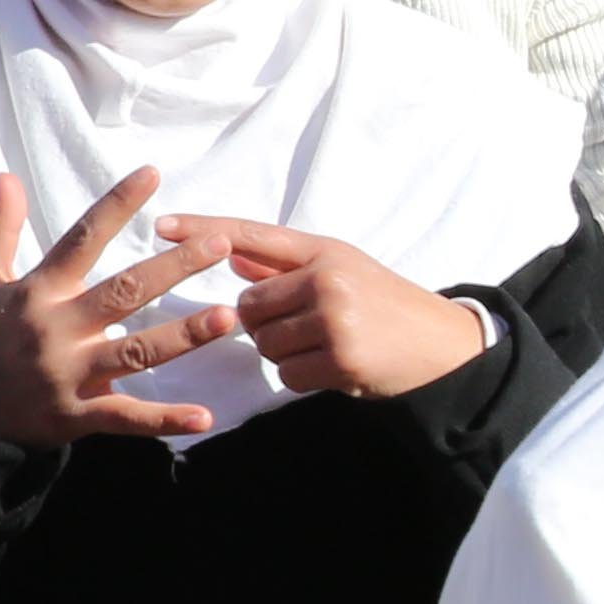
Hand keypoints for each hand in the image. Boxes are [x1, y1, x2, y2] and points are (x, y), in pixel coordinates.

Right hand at [0, 170, 233, 447]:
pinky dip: (165, 420)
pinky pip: (126, 418)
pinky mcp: (76, 415)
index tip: (153, 173)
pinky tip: (204, 417)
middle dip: (174, 266)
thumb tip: (7, 174)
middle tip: (221, 242)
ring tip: (227, 315)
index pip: (83, 238)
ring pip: (135, 352)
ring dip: (183, 335)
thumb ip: (2, 227)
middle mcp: (57, 328)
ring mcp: (69, 373)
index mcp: (39, 291)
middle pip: (124, 291)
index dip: (116, 204)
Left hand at [155, 215, 494, 403]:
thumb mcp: (342, 271)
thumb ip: (285, 264)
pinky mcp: (341, 358)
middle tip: (306, 328)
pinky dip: (302, 377)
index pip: (252, 234)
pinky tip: (333, 368)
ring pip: (265, 343)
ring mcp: (335, 318)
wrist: (442, 345)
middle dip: (266, 323)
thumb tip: (232, 254)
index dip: (205, 230)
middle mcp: (327, 278)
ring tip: (324, 346)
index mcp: (324, 251)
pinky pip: (286, 374)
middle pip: (249, 304)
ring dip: (285, 353)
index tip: (161, 225)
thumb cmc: (387, 305)